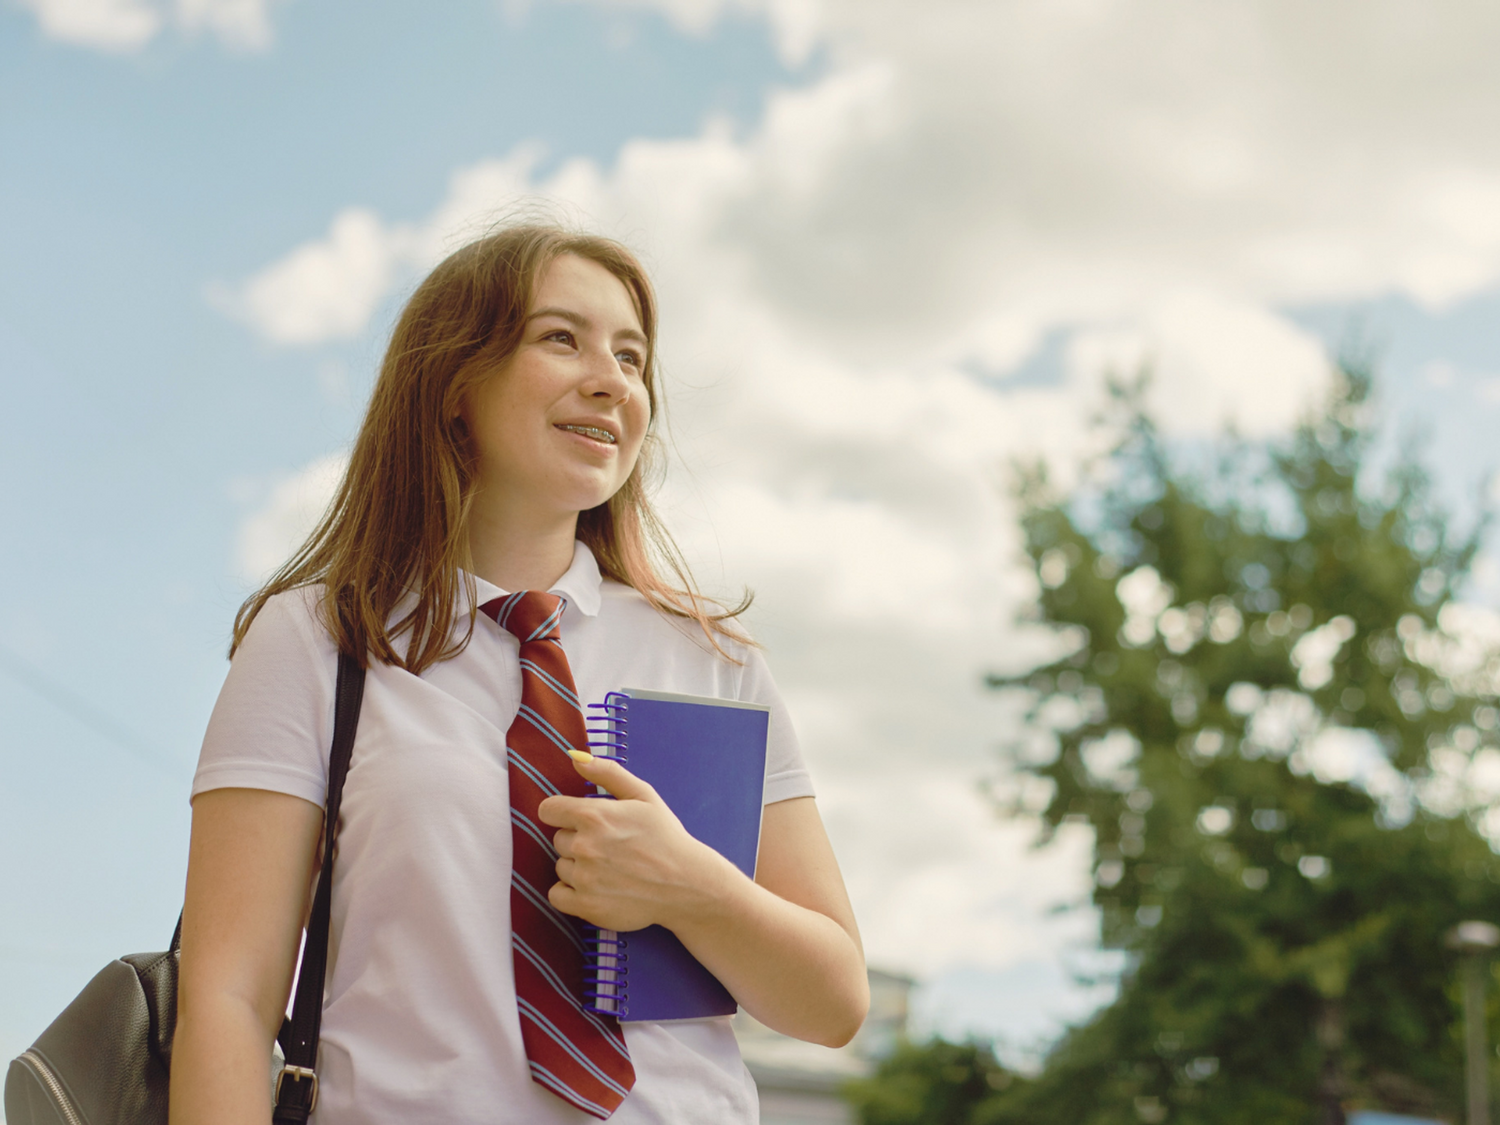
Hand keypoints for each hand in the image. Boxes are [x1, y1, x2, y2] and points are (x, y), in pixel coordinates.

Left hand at [537, 751, 737, 931]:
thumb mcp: (643, 796)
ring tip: (609, 869)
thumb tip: (576, 757)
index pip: (548, 810)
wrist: (686, 884)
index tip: (578, 820)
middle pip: (558, 839)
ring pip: (561, 867)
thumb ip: (607, 773)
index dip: (562, 813)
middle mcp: (584, 846)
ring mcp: (584, 878)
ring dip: (577, 867)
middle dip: (578, 841)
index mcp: (594, 815)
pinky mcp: (585, 906)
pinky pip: (556, 895)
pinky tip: (594, 888)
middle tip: (609, 847)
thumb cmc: (666, 837)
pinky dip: (570, 893)